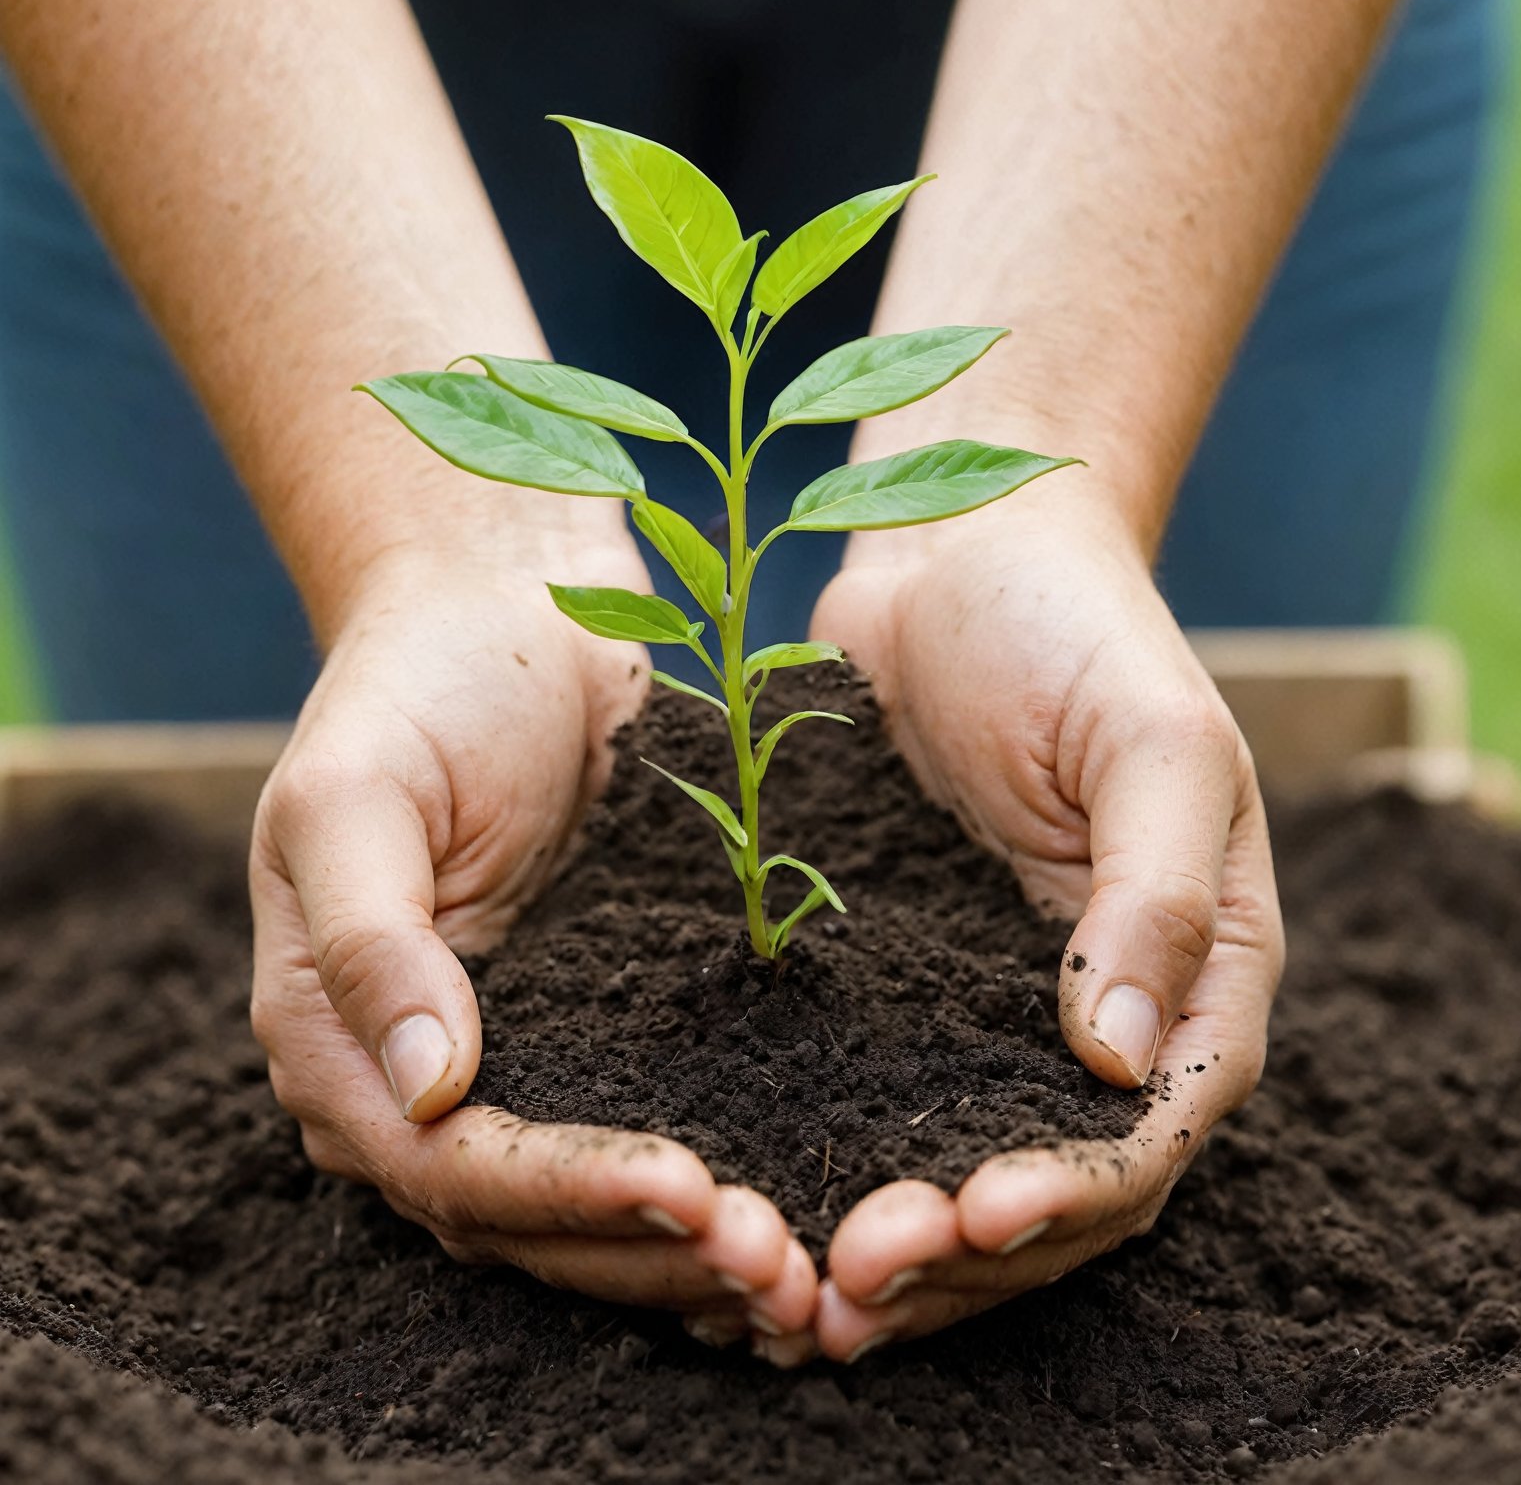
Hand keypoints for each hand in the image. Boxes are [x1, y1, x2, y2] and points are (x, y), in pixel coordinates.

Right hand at [248, 532, 816, 1341]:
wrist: (503, 612)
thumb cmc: (414, 688)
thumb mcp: (353, 796)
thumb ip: (371, 944)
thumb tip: (428, 1092)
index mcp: (342, 1043)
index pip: (453, 1170)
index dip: (566, 1194)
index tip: (687, 1193)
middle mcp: (423, 1084)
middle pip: (534, 1219)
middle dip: (652, 1252)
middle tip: (781, 1268)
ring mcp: (523, 1061)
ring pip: (600, 1208)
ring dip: (697, 1254)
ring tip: (810, 1276)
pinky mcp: (606, 1027)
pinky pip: (661, 1128)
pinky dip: (723, 1187)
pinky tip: (808, 1213)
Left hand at [792, 492, 1283, 1362]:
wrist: (959, 549)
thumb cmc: (1075, 629)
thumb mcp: (1152, 742)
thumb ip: (1153, 897)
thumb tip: (1120, 1067)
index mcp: (1193, 972)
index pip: (1146, 1136)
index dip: (1067, 1199)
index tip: (971, 1223)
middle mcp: (1098, 1014)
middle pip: (1046, 1188)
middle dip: (958, 1261)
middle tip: (848, 1291)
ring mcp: (989, 1005)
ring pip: (950, 1164)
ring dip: (886, 1242)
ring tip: (794, 1294)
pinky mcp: (897, 979)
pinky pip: (868, 1093)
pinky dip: (823, 1156)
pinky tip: (748, 1194)